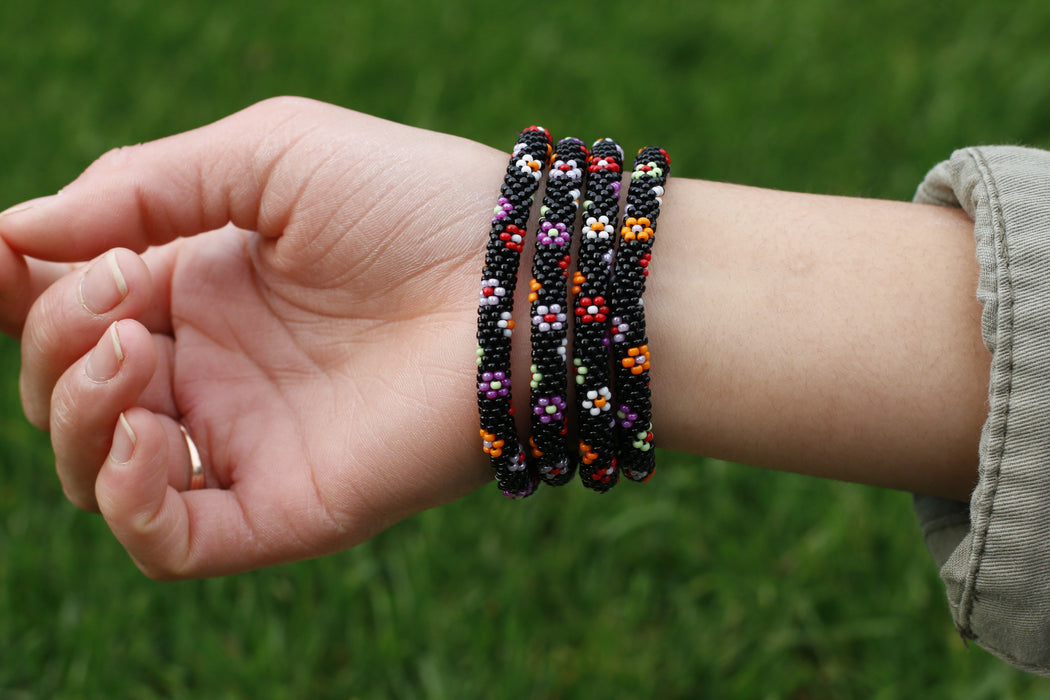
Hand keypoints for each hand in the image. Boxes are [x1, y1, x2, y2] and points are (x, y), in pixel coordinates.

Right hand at [0, 97, 508, 577]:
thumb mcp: (267, 157)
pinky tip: (149, 430)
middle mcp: (215, 368)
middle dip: (56, 337)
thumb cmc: (411, 203)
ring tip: (131, 348)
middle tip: (123, 289)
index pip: (69, 304)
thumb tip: (14, 230)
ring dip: (77, 410)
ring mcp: (247, 441)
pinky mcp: (286, 505)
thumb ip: (141, 186)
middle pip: (70, 384)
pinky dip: (127, 496)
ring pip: (100, 466)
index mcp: (204, 285)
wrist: (522, 279)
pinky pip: (168, 538)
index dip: (18, 286)